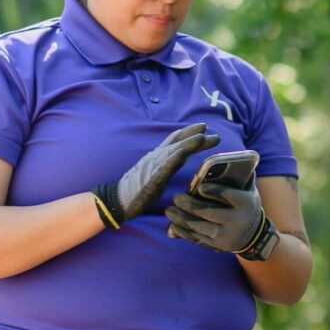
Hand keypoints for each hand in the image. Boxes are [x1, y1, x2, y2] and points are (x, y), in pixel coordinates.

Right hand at [93, 123, 219, 226]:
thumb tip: (182, 158)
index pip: (175, 140)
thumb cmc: (137, 190)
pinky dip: (173, 158)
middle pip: (177, 142)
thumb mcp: (156, 173)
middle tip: (211, 131)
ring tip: (202, 137)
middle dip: (194, 135)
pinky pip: (163, 167)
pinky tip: (183, 153)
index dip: (189, 133)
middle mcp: (155, 157)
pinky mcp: (150, 179)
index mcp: (157, 156)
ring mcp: (153, 167)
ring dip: (187, 143)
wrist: (118, 200)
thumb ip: (168, 164)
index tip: (204, 129)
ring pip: (172, 151)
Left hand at [165, 180, 263, 252]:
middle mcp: (237, 221)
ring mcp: (226, 236)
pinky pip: (197, 239)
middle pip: (211, 213)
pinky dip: (183, 232)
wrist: (253, 234)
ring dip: (182, 219)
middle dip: (191, 205)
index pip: (229, 196)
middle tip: (176, 197)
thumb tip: (218, 164)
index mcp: (246, 204)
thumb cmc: (244, 204)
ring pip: (200, 227)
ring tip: (169, 211)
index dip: (214, 191)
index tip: (200, 187)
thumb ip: (236, 177)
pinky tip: (172, 225)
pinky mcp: (217, 246)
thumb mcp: (247, 190)